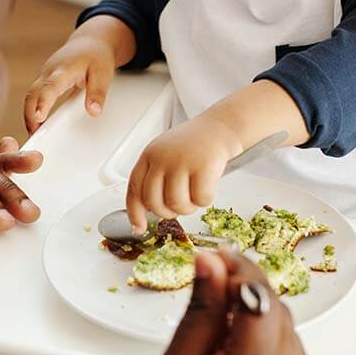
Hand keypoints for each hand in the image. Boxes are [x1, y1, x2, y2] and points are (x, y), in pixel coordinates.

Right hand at [24, 34, 115, 133]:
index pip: (50, 87)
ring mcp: (44, 75)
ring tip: (35, 133)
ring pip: (30, 95)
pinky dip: (33, 109)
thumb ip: (98, 93)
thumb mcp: (103, 73)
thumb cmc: (96, 56)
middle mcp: (49, 72)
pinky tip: (38, 123)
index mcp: (64, 69)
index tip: (39, 117)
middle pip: (32, 94)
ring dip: (29, 114)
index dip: (43, 102)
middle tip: (34, 135)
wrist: (90, 41)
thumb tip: (93, 112)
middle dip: (29, 115)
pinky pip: (34, 95)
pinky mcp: (44, 80)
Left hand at [126, 115, 241, 232]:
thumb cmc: (195, 145)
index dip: (135, 213)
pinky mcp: (203, 166)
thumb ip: (156, 178)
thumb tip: (150, 212)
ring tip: (195, 195)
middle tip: (179, 207)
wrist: (221, 127)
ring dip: (188, 207)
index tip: (140, 228)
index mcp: (150, 155)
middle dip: (168, 212)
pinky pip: (200, 199)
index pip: (135, 189)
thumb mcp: (166, 154)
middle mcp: (162, 158)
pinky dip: (205, 200)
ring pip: (176, 204)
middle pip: (154, 202)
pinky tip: (208, 186)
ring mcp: (182, 161)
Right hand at [165, 250, 305, 354]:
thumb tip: (210, 262)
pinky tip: (241, 331)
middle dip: (246, 285)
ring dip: (258, 306)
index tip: (217, 257)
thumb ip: (201, 311)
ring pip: (287, 324)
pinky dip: (268, 329)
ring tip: (223, 306)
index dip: (239, 271)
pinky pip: (291, 344)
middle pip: (276, 310)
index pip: (260, 302)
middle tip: (214, 271)